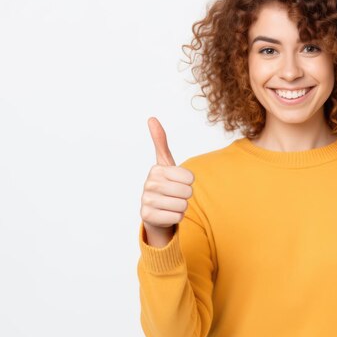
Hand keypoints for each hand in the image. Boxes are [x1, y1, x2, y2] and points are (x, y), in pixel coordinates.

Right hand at [140, 117, 194, 245]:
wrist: (155, 211)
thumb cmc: (164, 185)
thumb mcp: (164, 163)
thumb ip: (160, 141)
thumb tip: (151, 118)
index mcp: (156, 169)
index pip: (189, 177)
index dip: (189, 182)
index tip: (178, 182)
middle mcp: (149, 184)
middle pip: (187, 192)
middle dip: (186, 196)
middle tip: (175, 195)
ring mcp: (146, 201)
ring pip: (182, 205)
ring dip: (181, 207)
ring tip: (171, 204)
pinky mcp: (147, 216)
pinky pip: (176, 217)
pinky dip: (176, 217)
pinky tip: (167, 214)